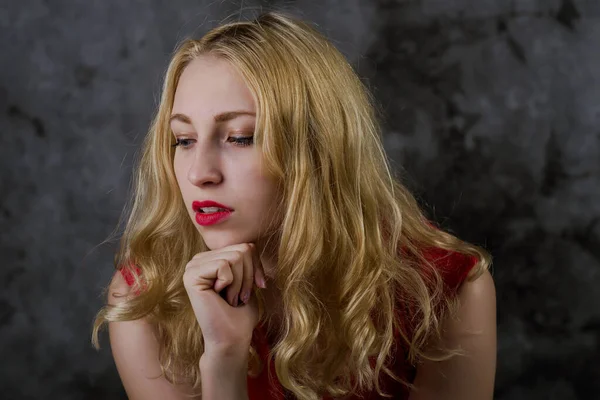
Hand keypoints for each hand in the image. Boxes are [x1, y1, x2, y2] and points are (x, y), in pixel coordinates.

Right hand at [183, 243, 266, 358]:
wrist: (232, 338)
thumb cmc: (240, 313)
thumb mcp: (247, 279)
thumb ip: (246, 259)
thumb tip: (251, 244)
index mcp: (211, 258)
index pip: (245, 246)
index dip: (256, 268)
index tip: (254, 288)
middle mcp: (199, 259)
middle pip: (242, 249)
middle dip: (248, 276)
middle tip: (239, 297)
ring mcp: (192, 266)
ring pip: (235, 256)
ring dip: (240, 283)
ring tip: (230, 299)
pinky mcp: (191, 275)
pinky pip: (224, 265)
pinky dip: (230, 283)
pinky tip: (220, 297)